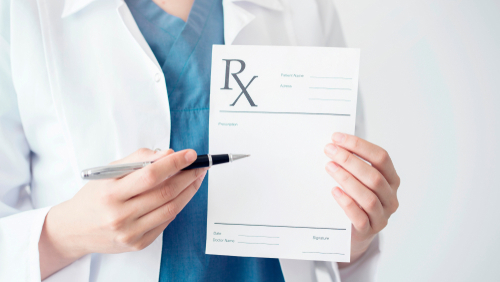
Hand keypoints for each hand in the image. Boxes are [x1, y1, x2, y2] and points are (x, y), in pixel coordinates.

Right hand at [39, 148, 206, 279]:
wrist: (74, 230)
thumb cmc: (94, 197)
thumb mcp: (108, 172)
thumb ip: (138, 160)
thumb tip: (167, 154)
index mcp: (111, 193)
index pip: (150, 175)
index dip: (174, 163)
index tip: (190, 154)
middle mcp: (120, 215)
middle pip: (165, 192)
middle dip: (188, 176)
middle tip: (199, 165)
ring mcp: (130, 232)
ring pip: (170, 209)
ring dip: (188, 191)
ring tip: (195, 178)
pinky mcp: (138, 244)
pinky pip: (165, 222)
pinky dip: (176, 206)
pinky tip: (181, 195)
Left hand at [324, 133, 399, 265]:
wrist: (353, 232)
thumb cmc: (356, 200)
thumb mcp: (359, 180)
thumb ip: (353, 164)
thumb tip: (334, 143)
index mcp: (392, 180)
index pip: (381, 158)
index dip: (359, 146)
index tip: (337, 138)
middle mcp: (390, 197)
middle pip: (374, 176)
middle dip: (350, 160)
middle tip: (329, 151)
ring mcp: (382, 216)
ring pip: (368, 197)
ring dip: (347, 179)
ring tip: (329, 167)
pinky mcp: (368, 231)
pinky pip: (360, 217)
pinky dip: (347, 203)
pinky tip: (335, 191)